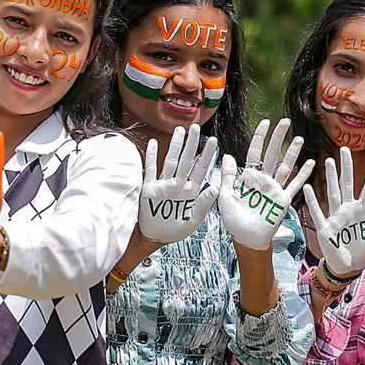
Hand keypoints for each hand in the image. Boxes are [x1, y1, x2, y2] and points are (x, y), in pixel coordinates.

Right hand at [138, 124, 218, 243]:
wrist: (154, 237)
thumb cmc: (174, 230)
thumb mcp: (193, 220)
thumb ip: (204, 205)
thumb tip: (215, 188)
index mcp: (191, 191)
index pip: (201, 169)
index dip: (207, 155)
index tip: (214, 141)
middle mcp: (179, 184)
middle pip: (187, 160)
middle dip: (192, 143)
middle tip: (197, 127)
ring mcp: (163, 184)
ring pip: (171, 160)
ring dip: (175, 146)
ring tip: (180, 130)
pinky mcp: (149, 187)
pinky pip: (151, 169)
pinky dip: (152, 156)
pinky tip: (155, 143)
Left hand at [218, 118, 313, 250]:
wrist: (246, 239)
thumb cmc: (233, 221)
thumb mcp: (225, 196)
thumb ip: (228, 177)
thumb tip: (227, 155)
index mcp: (248, 178)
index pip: (255, 153)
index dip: (260, 138)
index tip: (265, 123)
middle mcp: (263, 181)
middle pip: (272, 155)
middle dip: (278, 138)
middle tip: (285, 122)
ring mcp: (274, 190)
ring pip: (285, 166)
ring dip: (293, 152)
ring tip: (299, 138)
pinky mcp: (283, 200)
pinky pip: (295, 185)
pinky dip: (303, 174)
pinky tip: (311, 163)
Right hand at [305, 147, 364, 274]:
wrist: (346, 267)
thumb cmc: (362, 253)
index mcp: (362, 212)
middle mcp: (348, 210)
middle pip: (347, 184)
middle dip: (346, 167)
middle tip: (344, 148)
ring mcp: (335, 217)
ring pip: (332, 192)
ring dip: (330, 177)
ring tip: (328, 161)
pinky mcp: (324, 227)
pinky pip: (317, 211)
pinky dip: (312, 201)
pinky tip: (308, 187)